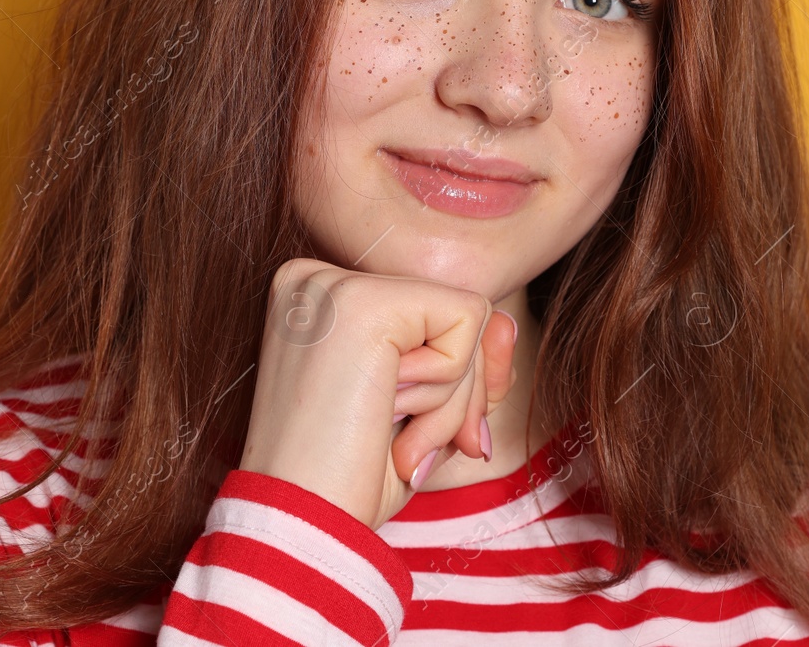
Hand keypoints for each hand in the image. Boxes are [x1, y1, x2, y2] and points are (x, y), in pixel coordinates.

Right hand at [239, 257, 519, 530]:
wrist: (299, 529)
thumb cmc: (346, 483)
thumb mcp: (418, 417)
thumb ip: (466, 366)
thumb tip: (508, 323)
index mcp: (315, 302)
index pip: (427, 317)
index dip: (448, 384)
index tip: (414, 440)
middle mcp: (317, 279)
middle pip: (450, 315)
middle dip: (456, 398)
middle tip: (410, 452)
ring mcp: (336, 284)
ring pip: (466, 319)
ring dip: (449, 402)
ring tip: (390, 438)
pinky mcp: (364, 301)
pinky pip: (468, 320)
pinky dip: (449, 387)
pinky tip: (388, 412)